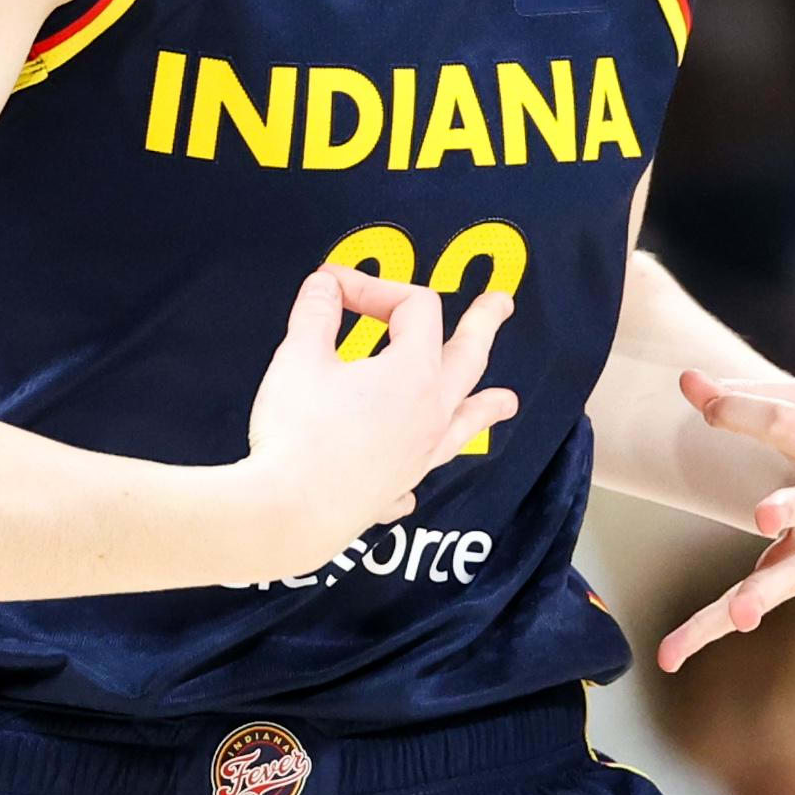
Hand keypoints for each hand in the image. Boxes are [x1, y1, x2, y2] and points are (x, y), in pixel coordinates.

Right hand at [240, 268, 515, 577]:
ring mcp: (420, 455)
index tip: (334, 288)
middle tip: (500, 303)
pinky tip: (420, 471)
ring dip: (484, 406)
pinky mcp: (398, 487)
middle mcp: (430, 412)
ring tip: (507, 401)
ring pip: (463, 422)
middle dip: (483, 325)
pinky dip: (427, 460)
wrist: (287, 512)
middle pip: (468, 357)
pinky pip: (425, 468)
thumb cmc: (296, 431)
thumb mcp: (299, 357)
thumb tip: (326, 282)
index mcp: (414, 372)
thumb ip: (316, 311)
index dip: (376, 286)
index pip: (415, 307)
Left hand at [653, 370, 794, 672]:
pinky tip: (674, 652)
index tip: (698, 396)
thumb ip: (755, 395)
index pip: (789, 424)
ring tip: (741, 614)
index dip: (742, 410)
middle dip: (791, 508)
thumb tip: (688, 381)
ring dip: (763, 593)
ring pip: (794, 572)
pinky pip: (760, 600)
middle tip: (764, 516)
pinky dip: (714, 625)